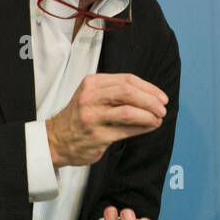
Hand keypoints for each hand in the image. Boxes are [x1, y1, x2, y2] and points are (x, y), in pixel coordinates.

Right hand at [46, 73, 167, 168]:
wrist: (56, 139)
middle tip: (163, 109)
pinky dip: (143, 128)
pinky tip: (150, 127)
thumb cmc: (80, 116)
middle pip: (128, 92)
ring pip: (128, 111)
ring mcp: (92, 117)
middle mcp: (90, 98)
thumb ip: (117, 91)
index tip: (162, 97)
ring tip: (158, 119)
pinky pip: (126, 130)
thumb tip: (152, 95)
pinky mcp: (97, 136)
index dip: (149, 88)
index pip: (127, 80)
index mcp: (92, 83)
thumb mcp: (93, 95)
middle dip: (151, 100)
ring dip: (149, 115)